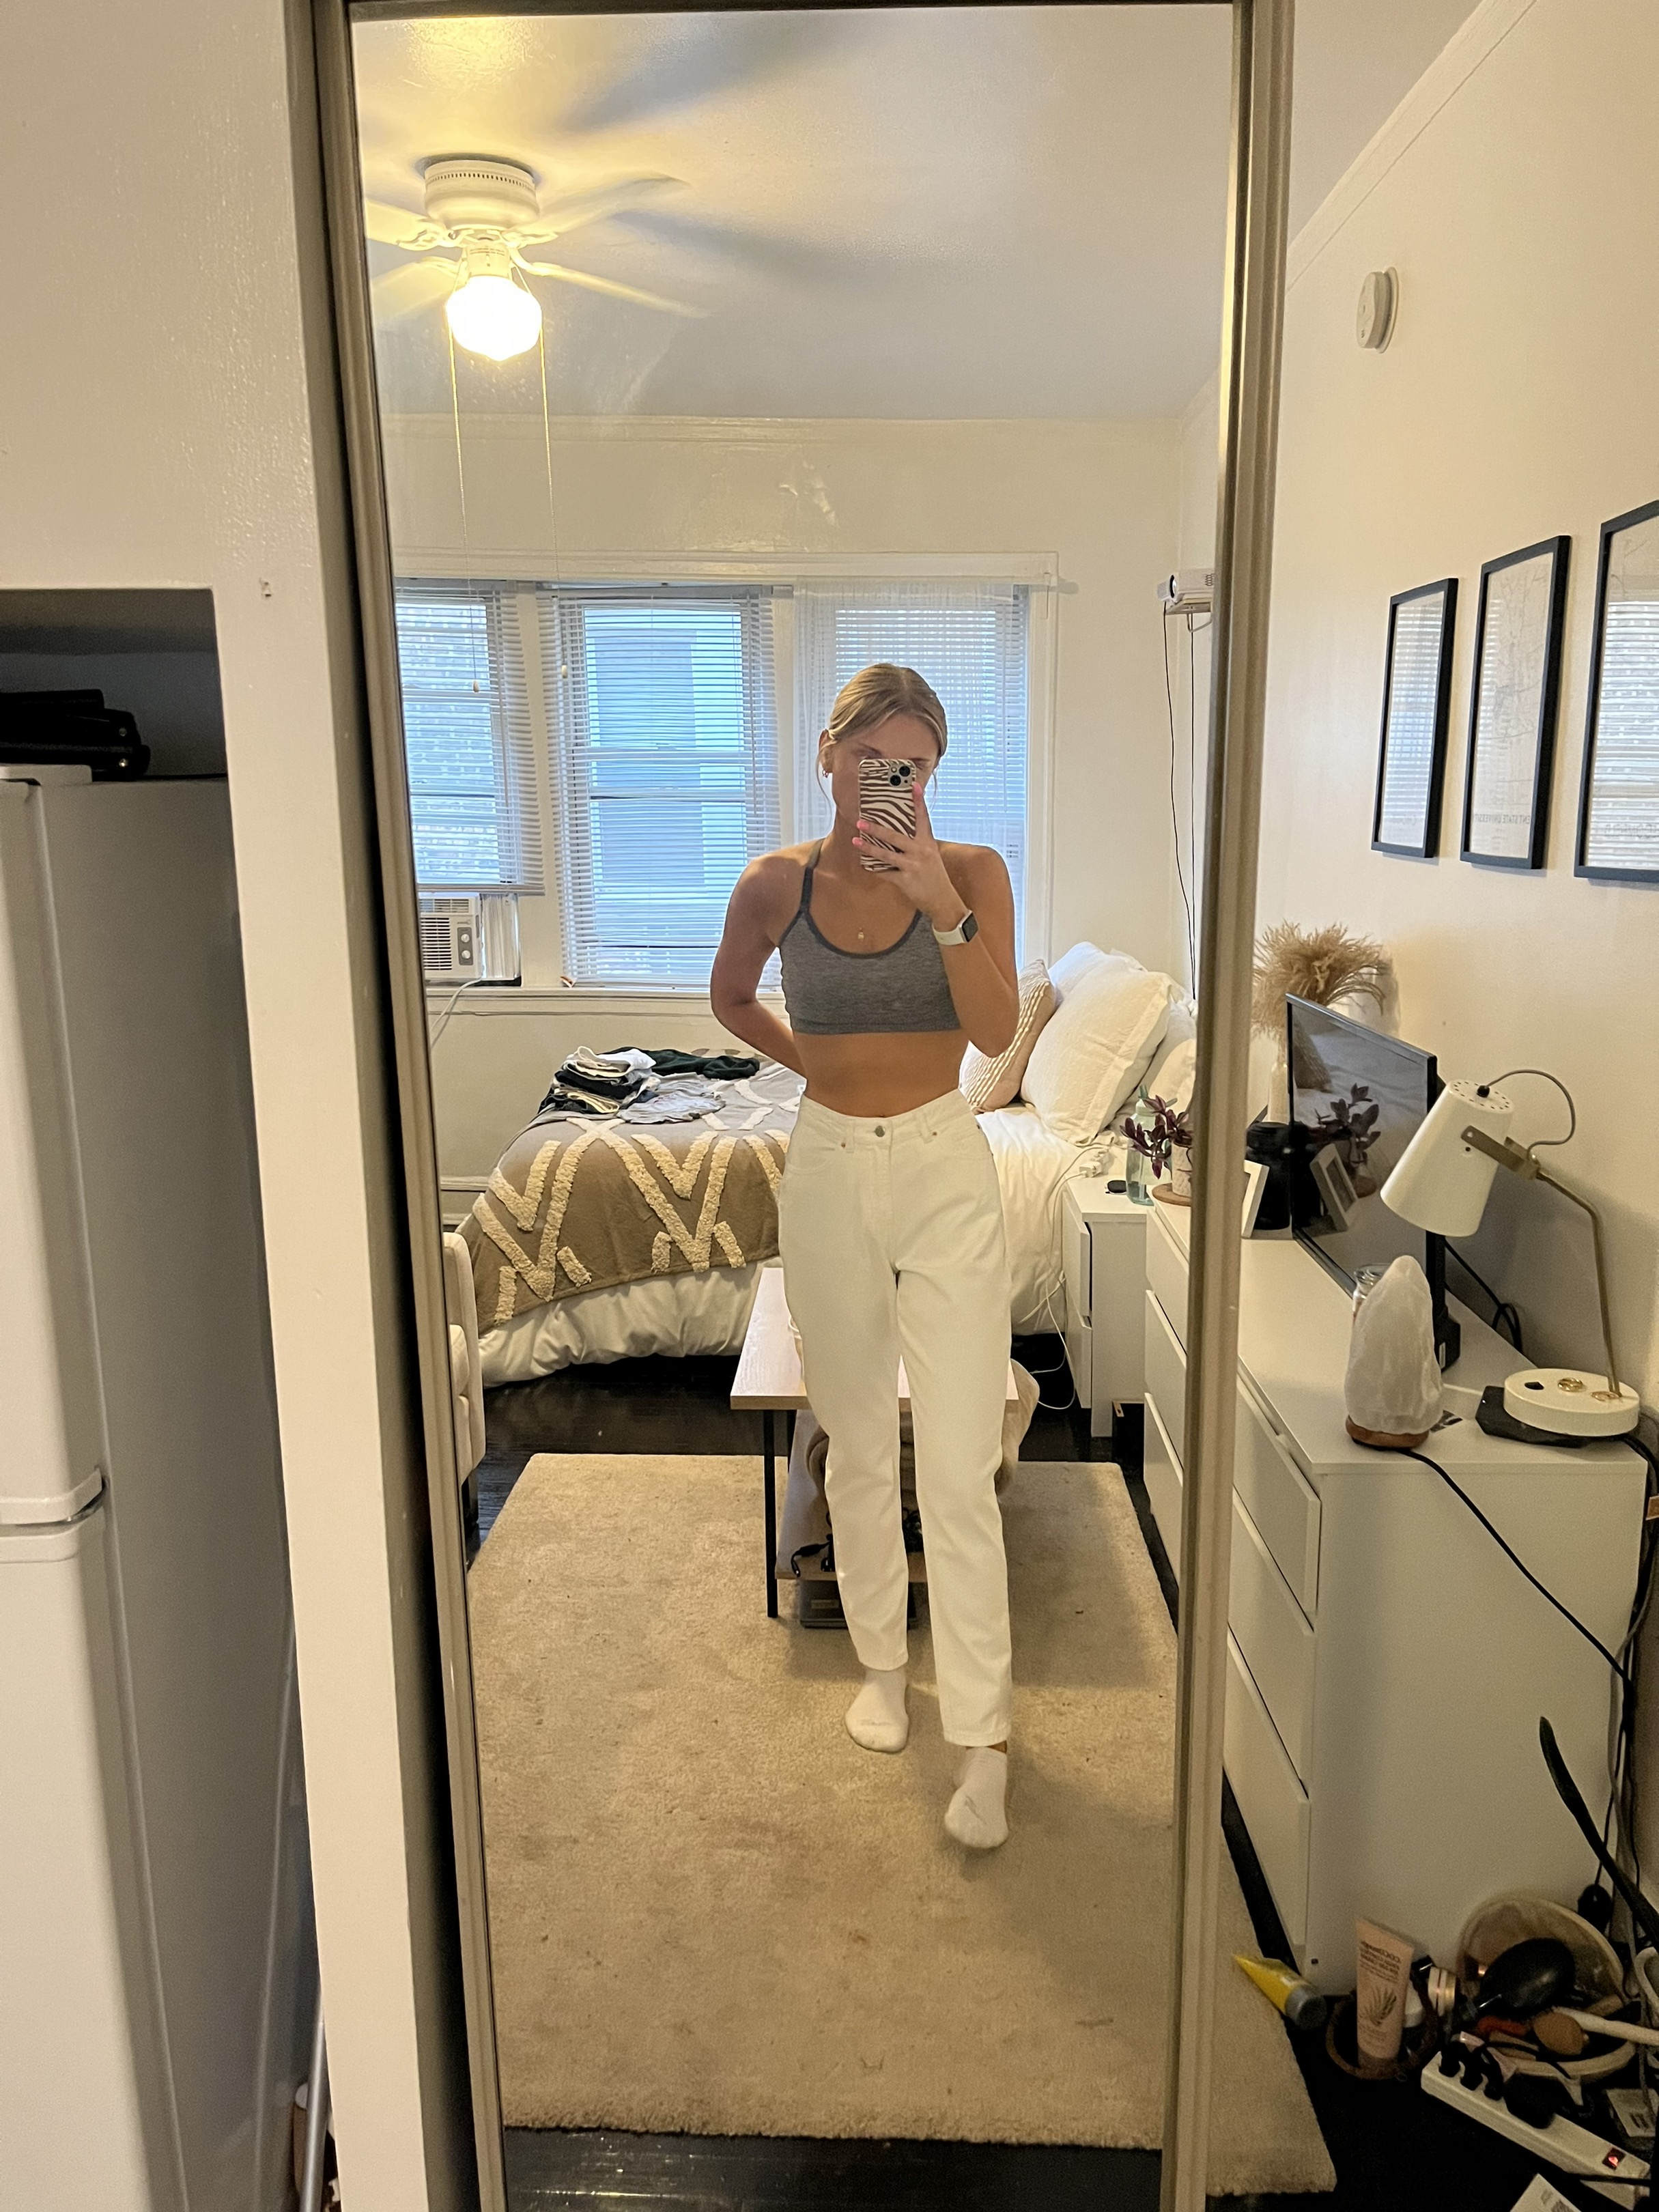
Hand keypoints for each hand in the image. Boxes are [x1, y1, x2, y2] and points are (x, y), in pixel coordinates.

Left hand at [852, 782, 966, 929]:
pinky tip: (865, 866)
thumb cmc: (934, 875)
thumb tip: (897, 832)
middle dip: (877, 829)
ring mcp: (913, 866)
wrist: (942, 899)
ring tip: (856, 842)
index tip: (913, 785)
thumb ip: (917, 843)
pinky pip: (885, 873)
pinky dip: (874, 870)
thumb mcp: (930, 855)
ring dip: (869, 848)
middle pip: (895, 836)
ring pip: (886, 855)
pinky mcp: (906, 881)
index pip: (922, 818)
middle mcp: (921, 851)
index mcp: (927, 842)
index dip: (918, 801)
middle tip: (861, 821)